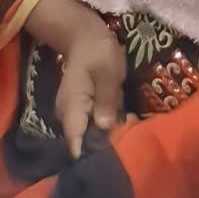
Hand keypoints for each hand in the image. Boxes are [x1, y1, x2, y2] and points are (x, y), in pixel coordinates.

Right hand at [24, 0, 126, 158]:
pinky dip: (107, 127)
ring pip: (90, 136)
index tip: (113, 162)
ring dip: (109, 137)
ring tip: (130, 135)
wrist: (83, 35)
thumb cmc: (97, 50)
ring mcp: (74, 115)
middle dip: (105, 147)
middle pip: (84, 145)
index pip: (76, 145)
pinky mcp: (82, 111)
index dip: (92, 158)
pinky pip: (93, 127)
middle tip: (130, 144)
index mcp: (72, 109)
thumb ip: (107, 99)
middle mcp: (68, 117)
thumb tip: (105, 127)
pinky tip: (124, 122)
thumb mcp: (108, 70)